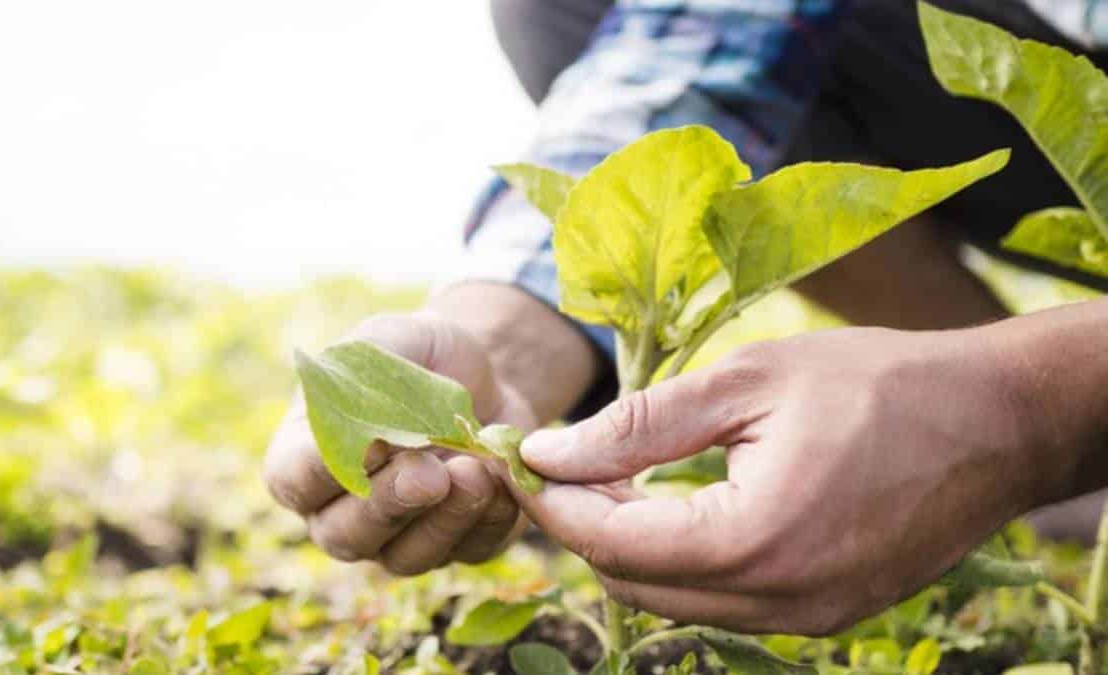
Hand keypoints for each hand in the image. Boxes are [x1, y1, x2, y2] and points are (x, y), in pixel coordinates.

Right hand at [264, 312, 534, 574]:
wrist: (485, 375)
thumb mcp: (390, 340)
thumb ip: (367, 376)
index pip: (294, 480)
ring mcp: (398, 536)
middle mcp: (343, 510)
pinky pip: (469, 551)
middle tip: (429, 472)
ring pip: (406, 557)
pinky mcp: (458, 544)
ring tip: (475, 472)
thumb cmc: (419, 356)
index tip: (369, 443)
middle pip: (345, 535)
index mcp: (307, 456)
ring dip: (444, 519)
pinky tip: (502, 479)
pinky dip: (489, 519)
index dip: (324, 471)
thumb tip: (369, 433)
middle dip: (389, 505)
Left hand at [514, 326, 1055, 634]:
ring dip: (629, 545)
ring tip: (612, 476)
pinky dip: (682, 559)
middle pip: (632, 584)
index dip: (553, 501)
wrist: (998, 421)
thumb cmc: (878, 383)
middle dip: (583, 526)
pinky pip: (722, 602)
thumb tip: (548, 452)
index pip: (611, 542)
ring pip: (673, 600)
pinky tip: (675, 503)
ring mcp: (806, 620)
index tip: (519, 458)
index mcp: (754, 540)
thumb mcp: (747, 382)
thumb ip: (639, 425)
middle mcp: (778, 602)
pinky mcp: (825, 616)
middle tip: (559, 463)